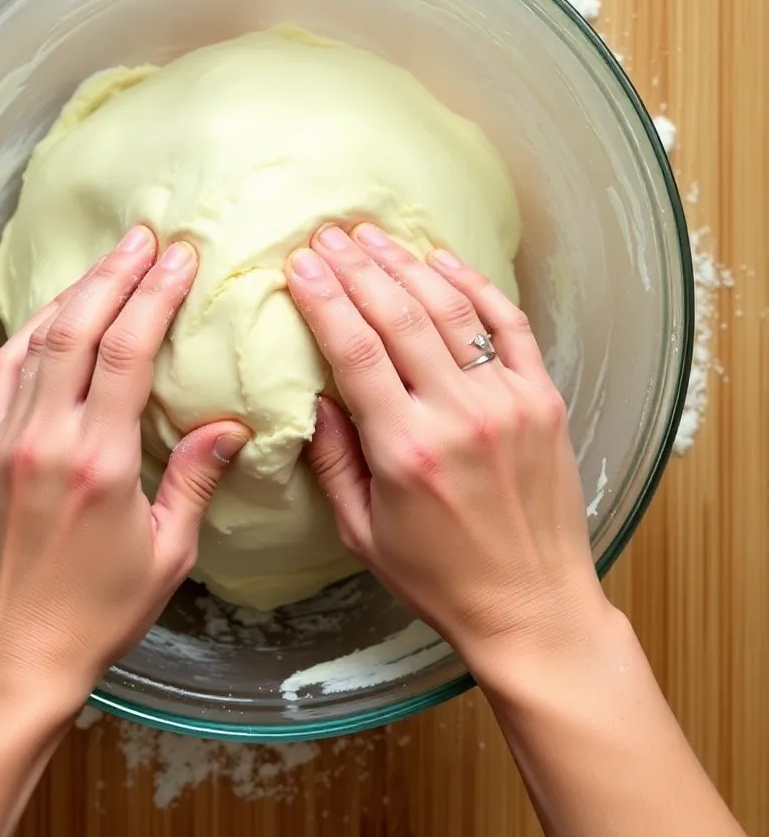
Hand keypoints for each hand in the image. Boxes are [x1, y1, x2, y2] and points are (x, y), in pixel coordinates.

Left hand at [0, 226, 248, 717]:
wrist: (14, 655)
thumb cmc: (98, 612)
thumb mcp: (168, 551)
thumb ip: (196, 479)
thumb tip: (228, 426)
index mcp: (100, 461)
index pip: (128, 351)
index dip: (155, 295)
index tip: (180, 258)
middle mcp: (46, 439)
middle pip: (78, 329)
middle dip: (115, 274)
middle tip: (144, 236)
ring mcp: (4, 441)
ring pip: (35, 341)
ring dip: (74, 293)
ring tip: (108, 261)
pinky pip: (3, 373)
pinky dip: (31, 334)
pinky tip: (55, 317)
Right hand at [285, 224, 605, 674]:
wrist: (533, 606)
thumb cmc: (440, 578)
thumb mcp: (361, 532)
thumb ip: (332, 460)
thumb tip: (313, 396)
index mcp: (406, 449)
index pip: (355, 350)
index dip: (324, 300)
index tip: (300, 265)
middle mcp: (459, 415)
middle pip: (398, 316)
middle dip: (356, 268)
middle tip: (327, 235)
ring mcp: (508, 401)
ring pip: (450, 309)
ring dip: (405, 265)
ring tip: (371, 236)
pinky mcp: (543, 399)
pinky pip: (508, 325)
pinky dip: (475, 285)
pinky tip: (441, 259)